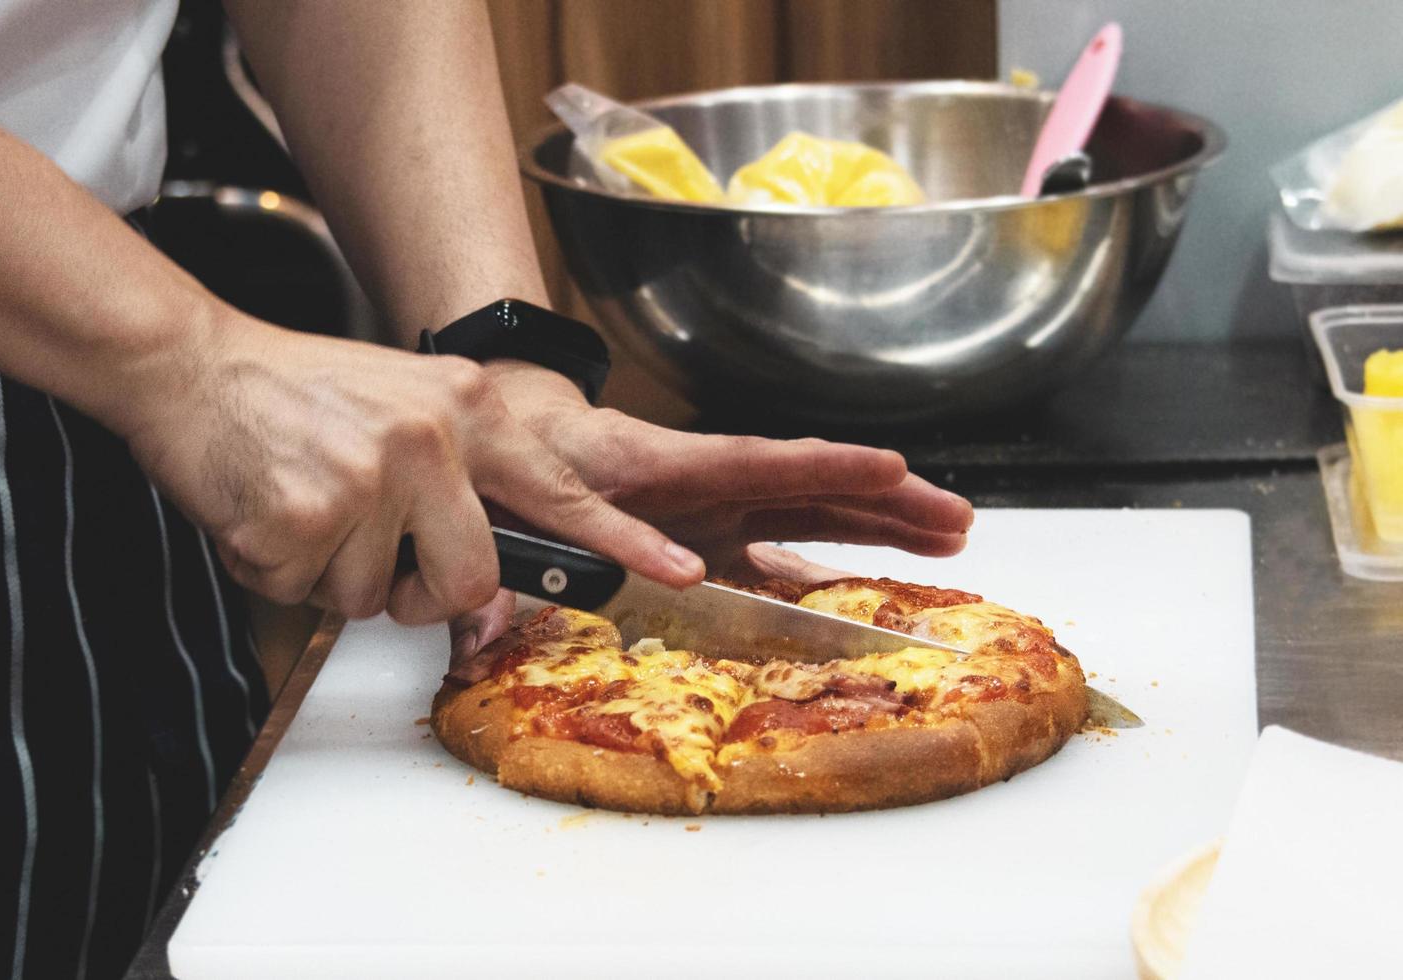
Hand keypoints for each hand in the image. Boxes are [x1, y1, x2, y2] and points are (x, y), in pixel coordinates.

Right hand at [119, 314, 705, 622]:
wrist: (194, 366)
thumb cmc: (302, 395)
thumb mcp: (411, 407)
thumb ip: (463, 483)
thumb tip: (490, 589)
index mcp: (467, 409)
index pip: (559, 488)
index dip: (623, 539)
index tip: (680, 570)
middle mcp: (430, 440)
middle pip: (473, 583)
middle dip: (422, 591)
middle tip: (372, 544)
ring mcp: (369, 478)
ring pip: (383, 602)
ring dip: (340, 578)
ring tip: (311, 509)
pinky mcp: (305, 517)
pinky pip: (311, 598)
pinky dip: (283, 574)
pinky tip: (271, 515)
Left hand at [446, 361, 973, 669]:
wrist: (522, 436)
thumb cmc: (526, 465)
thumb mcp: (520, 508)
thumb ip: (531, 565)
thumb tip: (519, 621)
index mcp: (663, 468)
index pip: (753, 463)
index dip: (822, 469)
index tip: (886, 469)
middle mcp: (709, 484)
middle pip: (811, 487)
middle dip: (886, 500)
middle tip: (954, 516)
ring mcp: (722, 509)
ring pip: (817, 513)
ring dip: (885, 523)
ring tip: (954, 534)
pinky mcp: (721, 536)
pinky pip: (790, 549)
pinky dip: (838, 561)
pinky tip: (884, 580)